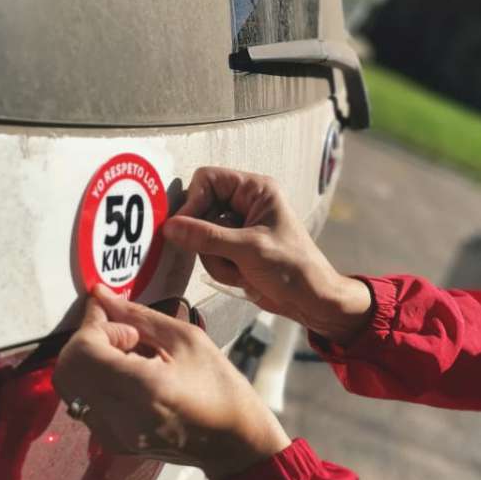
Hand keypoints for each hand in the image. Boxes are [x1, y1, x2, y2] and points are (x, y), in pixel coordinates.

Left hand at [53, 286, 291, 479]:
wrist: (236, 443)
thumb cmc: (223, 391)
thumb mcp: (189, 340)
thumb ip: (139, 316)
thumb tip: (102, 296)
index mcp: (144, 389)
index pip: (82, 350)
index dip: (93, 325)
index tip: (116, 316)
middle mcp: (120, 418)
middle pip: (67, 369)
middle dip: (87, 342)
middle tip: (124, 335)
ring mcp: (113, 436)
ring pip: (72, 386)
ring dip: (92, 361)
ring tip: (132, 355)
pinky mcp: (112, 443)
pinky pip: (85, 403)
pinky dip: (98, 381)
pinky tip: (131, 376)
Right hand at [162, 167, 373, 344]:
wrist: (310, 300)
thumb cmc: (293, 268)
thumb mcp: (248, 249)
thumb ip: (207, 237)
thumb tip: (170, 226)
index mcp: (256, 190)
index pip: (207, 179)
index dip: (193, 201)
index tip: (184, 227)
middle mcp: (245, 204)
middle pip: (199, 211)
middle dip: (208, 240)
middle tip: (225, 256)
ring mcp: (238, 228)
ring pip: (201, 238)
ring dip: (217, 259)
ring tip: (241, 269)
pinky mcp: (234, 250)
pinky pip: (209, 255)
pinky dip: (222, 270)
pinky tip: (243, 277)